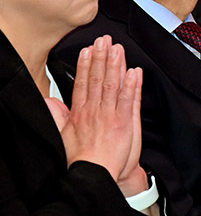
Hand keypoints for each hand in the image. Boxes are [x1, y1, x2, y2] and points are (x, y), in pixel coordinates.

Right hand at [60, 37, 144, 191]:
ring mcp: (111, 115)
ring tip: (118, 48)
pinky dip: (132, 85)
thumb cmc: (83, 158)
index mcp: (81, 112)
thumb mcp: (64, 135)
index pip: (84, 83)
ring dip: (116, 65)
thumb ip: (58, 115)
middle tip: (105, 39)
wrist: (95, 176)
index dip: (87, 64)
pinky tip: (134, 71)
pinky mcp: (125, 122)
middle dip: (102, 57)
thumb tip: (50, 101)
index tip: (89, 49)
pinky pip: (130, 99)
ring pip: (113, 85)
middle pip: (98, 79)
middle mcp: (95, 110)